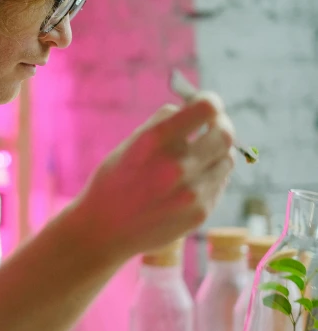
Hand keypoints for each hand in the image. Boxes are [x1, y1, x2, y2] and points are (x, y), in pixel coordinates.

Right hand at [75, 94, 234, 260]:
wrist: (103, 230)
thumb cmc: (114, 181)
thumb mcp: (131, 143)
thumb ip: (165, 124)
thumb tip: (196, 105)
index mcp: (154, 141)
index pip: (206, 108)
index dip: (210, 100)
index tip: (207, 103)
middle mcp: (176, 166)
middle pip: (225, 133)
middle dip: (221, 125)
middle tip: (212, 126)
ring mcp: (192, 192)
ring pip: (227, 158)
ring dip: (216, 153)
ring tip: (197, 157)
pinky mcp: (200, 212)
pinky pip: (219, 183)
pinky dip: (210, 175)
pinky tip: (190, 181)